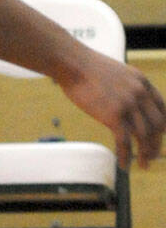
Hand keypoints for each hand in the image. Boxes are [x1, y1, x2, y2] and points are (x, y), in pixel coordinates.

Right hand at [58, 54, 165, 169]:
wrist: (71, 62)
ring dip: (145, 154)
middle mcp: (139, 94)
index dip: (163, 126)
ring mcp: (127, 105)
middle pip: (158, 125)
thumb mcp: (116, 72)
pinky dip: (125, 156)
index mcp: (142, 82)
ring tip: (143, 165)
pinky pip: (124, 142)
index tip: (159, 137)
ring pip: (144, 137)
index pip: (162, 109)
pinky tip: (123, 165)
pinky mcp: (113, 115)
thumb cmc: (86, 65)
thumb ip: (127, 87)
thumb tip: (127, 102)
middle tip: (152, 155)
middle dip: (156, 143)